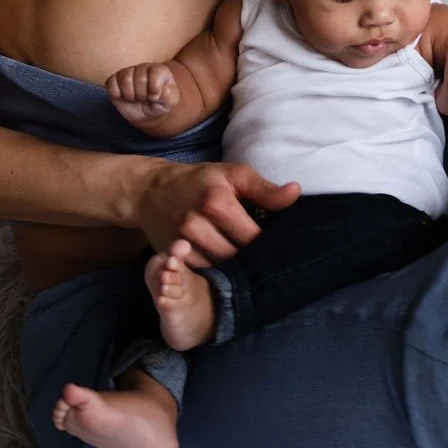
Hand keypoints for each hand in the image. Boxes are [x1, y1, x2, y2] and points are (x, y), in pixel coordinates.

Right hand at [106, 62, 179, 125]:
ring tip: (135, 99)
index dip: (154, 89)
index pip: (155, 73)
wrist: (148, 113)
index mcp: (158, 70)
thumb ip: (169, 95)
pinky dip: (116, 93)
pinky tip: (123, 98)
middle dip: (142, 95)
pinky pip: (110, 83)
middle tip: (144, 99)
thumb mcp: (171, 102)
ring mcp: (128, 73)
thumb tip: (160, 90)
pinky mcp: (115, 81)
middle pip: (139, 78)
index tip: (155, 97)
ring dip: (130, 95)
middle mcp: (142, 68)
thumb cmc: (160, 104)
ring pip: (125, 79)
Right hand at [137, 159, 300, 265]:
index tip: (278, 247)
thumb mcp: (232, 175)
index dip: (268, 245)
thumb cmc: (200, 180)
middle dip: (252, 260)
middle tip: (266, 260)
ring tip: (248, 265)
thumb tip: (295, 192)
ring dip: (235, 269)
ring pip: (220, 269)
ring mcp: (182, 243)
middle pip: (236, 257)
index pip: (253, 237)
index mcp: (217, 202)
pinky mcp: (173, 256)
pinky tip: (226, 268)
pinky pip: (202, 272)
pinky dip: (215, 272)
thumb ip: (264, 189)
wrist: (152, 190)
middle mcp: (197, 225)